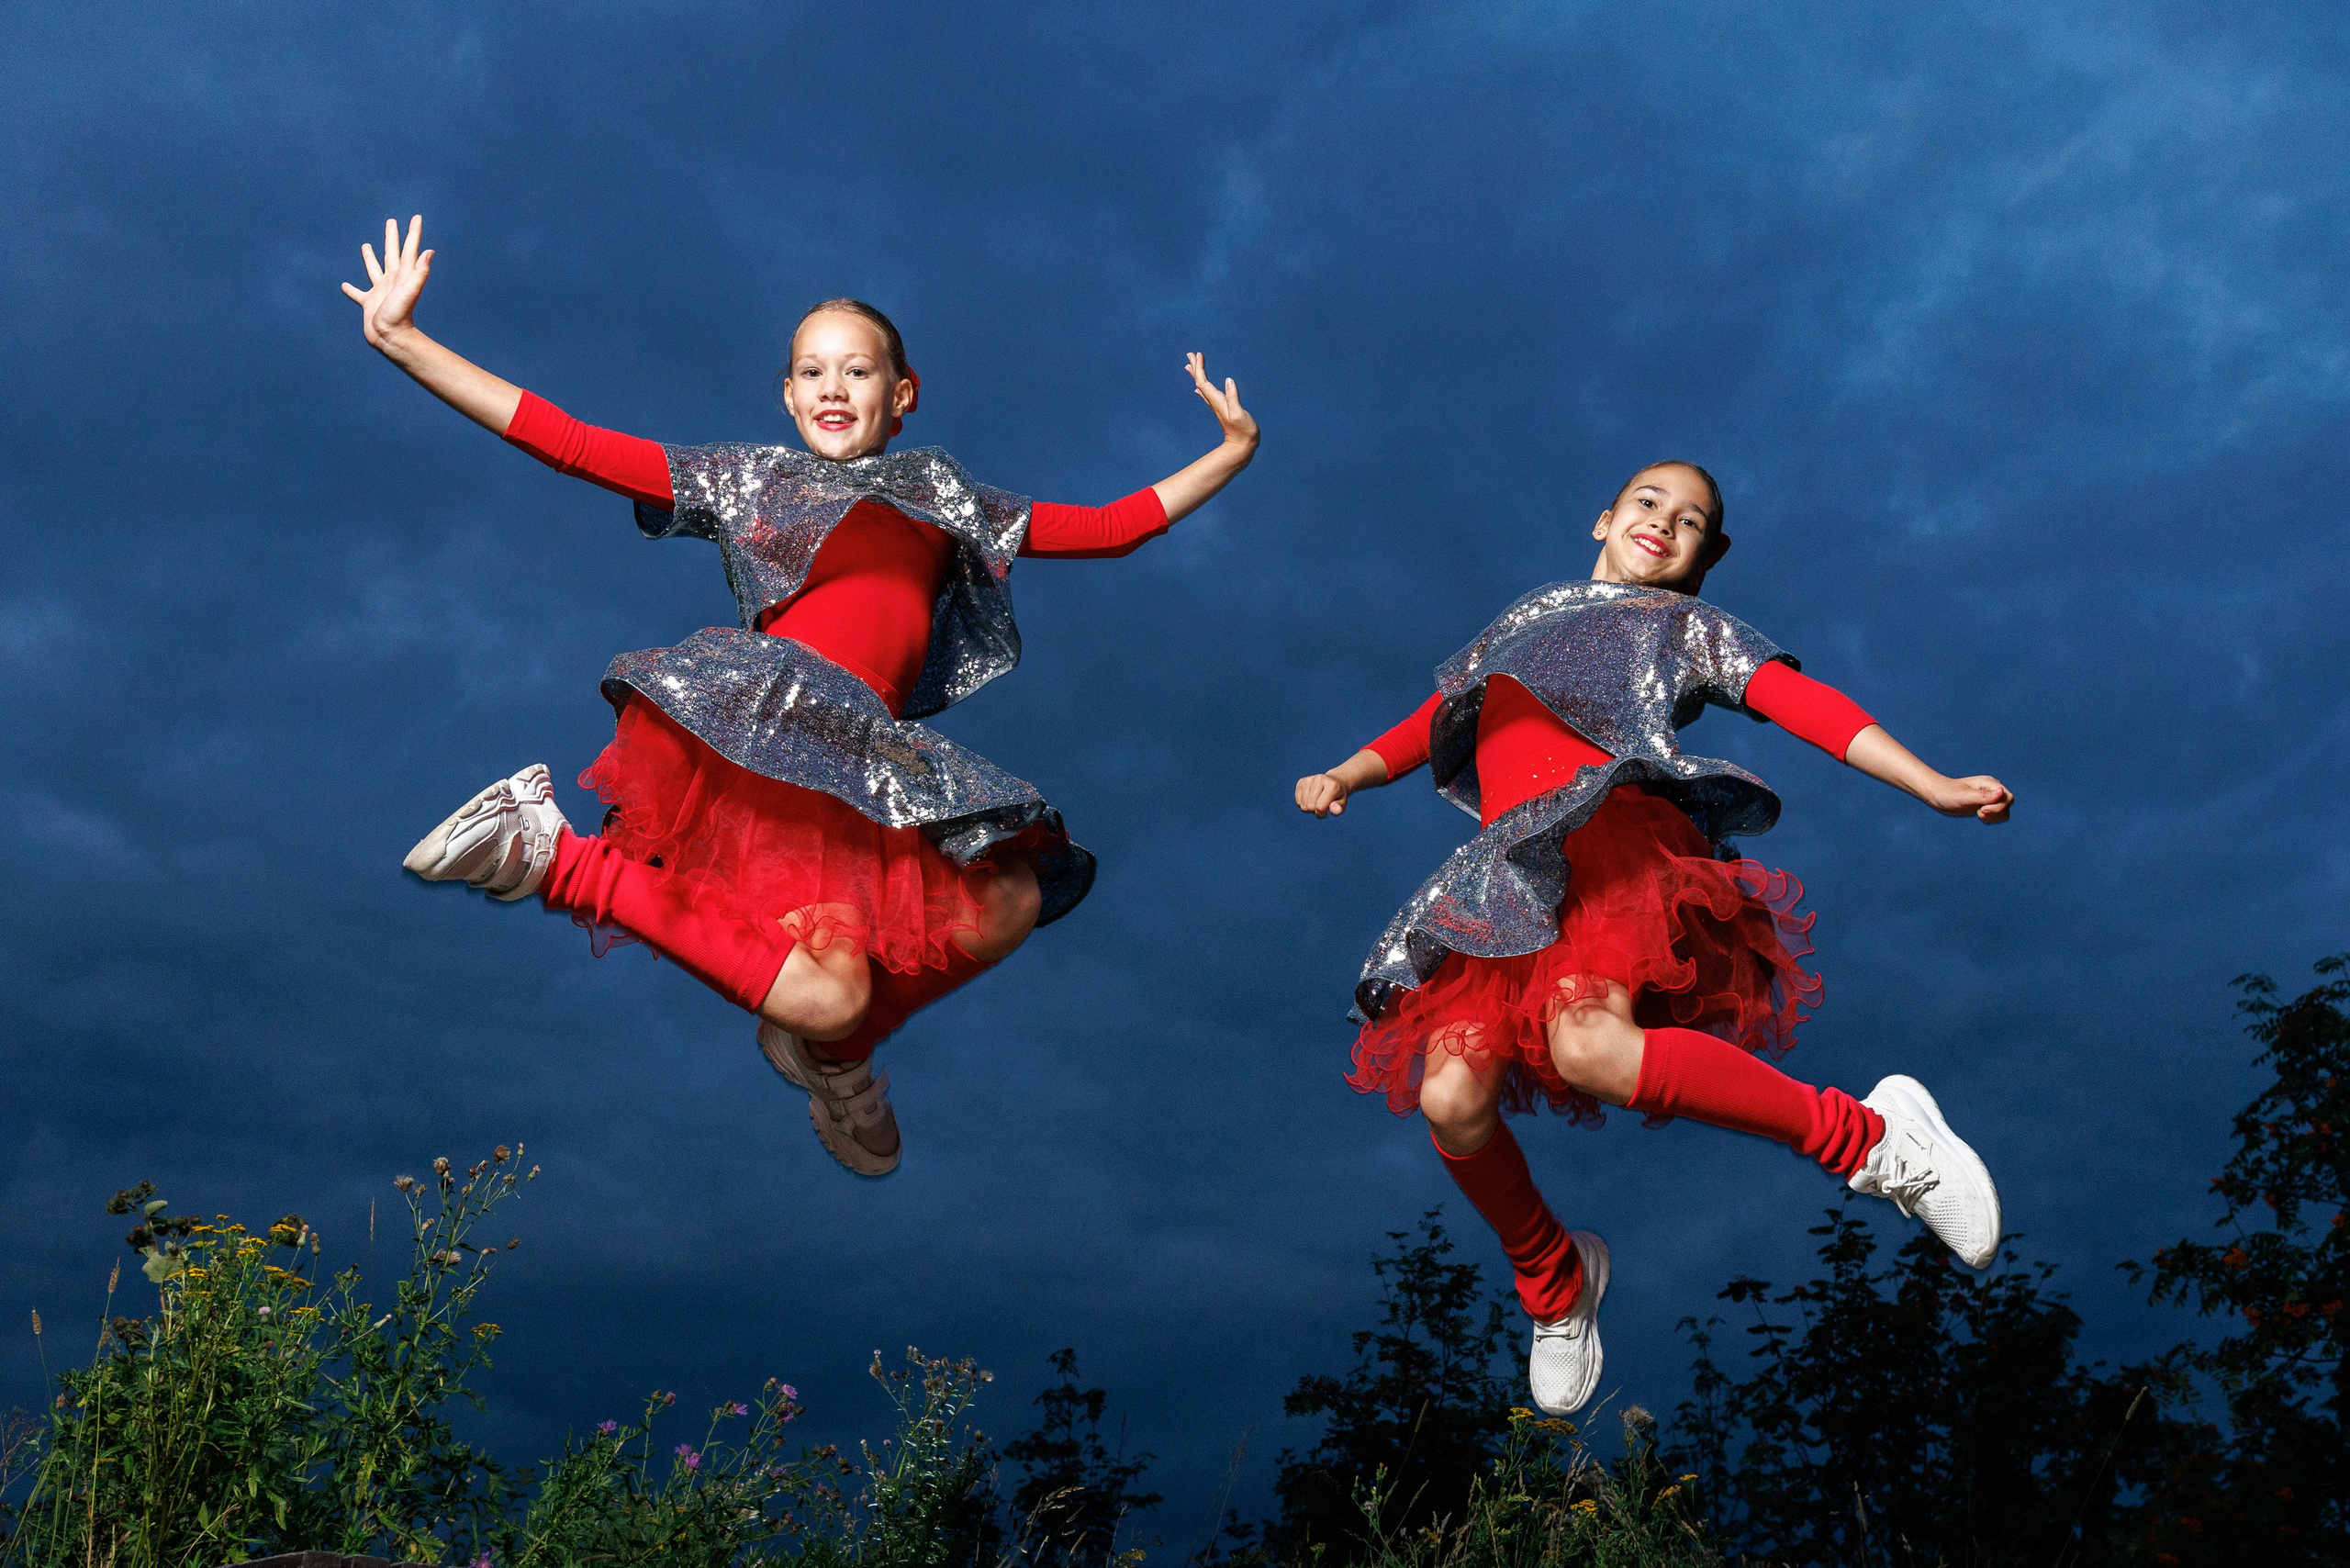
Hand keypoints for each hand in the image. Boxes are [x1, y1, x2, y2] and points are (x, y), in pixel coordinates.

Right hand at [341, 215, 432, 350]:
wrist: (390, 337)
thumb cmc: (400, 315)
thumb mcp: (410, 291)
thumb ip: (420, 272)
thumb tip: (429, 251)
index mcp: (402, 275)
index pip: (409, 249)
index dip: (413, 233)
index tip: (416, 217)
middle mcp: (392, 280)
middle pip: (391, 253)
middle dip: (392, 237)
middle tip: (391, 221)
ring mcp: (380, 291)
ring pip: (374, 269)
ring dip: (370, 257)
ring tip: (366, 245)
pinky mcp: (368, 303)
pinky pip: (358, 293)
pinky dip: (351, 289)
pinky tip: (345, 285)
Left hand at [1186, 353, 1257, 454]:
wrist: (1242, 446)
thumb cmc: (1243, 431)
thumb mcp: (1239, 414)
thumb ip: (1233, 397)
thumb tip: (1229, 380)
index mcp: (1217, 401)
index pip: (1203, 381)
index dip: (1200, 368)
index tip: (1198, 354)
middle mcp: (1214, 402)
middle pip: (1200, 382)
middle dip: (1195, 367)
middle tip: (1189, 354)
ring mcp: (1217, 405)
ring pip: (1202, 387)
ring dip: (1197, 375)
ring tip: (1190, 366)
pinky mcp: (1221, 409)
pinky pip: (1207, 394)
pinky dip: (1202, 386)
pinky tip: (1198, 387)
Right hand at [1296, 772, 1351, 817]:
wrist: (1333, 782)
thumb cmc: (1337, 795)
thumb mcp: (1342, 803)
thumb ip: (1339, 808)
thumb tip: (1335, 810)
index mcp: (1332, 785)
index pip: (1320, 807)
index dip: (1323, 813)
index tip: (1328, 809)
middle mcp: (1319, 779)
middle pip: (1310, 807)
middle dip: (1316, 811)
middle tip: (1323, 805)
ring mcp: (1309, 779)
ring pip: (1303, 805)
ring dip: (1309, 808)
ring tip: (1317, 802)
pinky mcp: (1301, 781)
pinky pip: (1298, 801)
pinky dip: (1303, 804)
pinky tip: (1311, 798)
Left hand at [1926, 774, 2012, 823]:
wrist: (1938, 796)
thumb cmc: (1948, 794)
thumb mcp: (1964, 796)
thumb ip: (1983, 796)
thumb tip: (2001, 792)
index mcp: (1990, 783)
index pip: (2008, 797)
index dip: (1998, 807)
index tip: (1982, 810)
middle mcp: (1993, 789)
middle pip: (2008, 804)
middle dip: (1995, 812)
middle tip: (1979, 812)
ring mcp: (1991, 797)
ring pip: (2005, 812)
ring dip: (1994, 817)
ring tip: (1978, 814)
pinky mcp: (1987, 805)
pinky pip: (1998, 815)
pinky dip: (1991, 819)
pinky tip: (1979, 815)